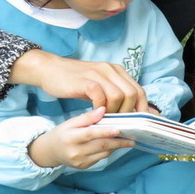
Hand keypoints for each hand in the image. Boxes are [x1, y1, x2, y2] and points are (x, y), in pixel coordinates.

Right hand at [11, 50, 148, 112]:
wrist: (51, 70)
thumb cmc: (77, 81)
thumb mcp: (100, 85)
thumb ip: (116, 94)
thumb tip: (134, 110)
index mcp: (117, 71)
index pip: (139, 90)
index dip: (143, 107)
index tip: (141, 123)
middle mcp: (111, 70)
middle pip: (132, 93)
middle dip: (129, 112)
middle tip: (121, 123)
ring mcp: (99, 74)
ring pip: (119, 95)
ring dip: (115, 111)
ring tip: (108, 119)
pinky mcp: (86, 81)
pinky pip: (100, 96)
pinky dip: (101, 108)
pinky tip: (96, 114)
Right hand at [28, 107, 134, 168]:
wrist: (50, 152)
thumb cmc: (62, 133)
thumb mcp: (71, 122)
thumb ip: (87, 117)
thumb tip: (103, 109)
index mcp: (70, 137)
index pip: (90, 134)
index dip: (105, 132)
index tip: (119, 129)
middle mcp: (75, 152)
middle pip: (100, 145)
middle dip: (118, 141)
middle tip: (132, 135)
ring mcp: (80, 161)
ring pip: (104, 153)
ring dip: (117, 146)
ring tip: (129, 139)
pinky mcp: (85, 166)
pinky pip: (101, 158)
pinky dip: (110, 150)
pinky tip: (117, 144)